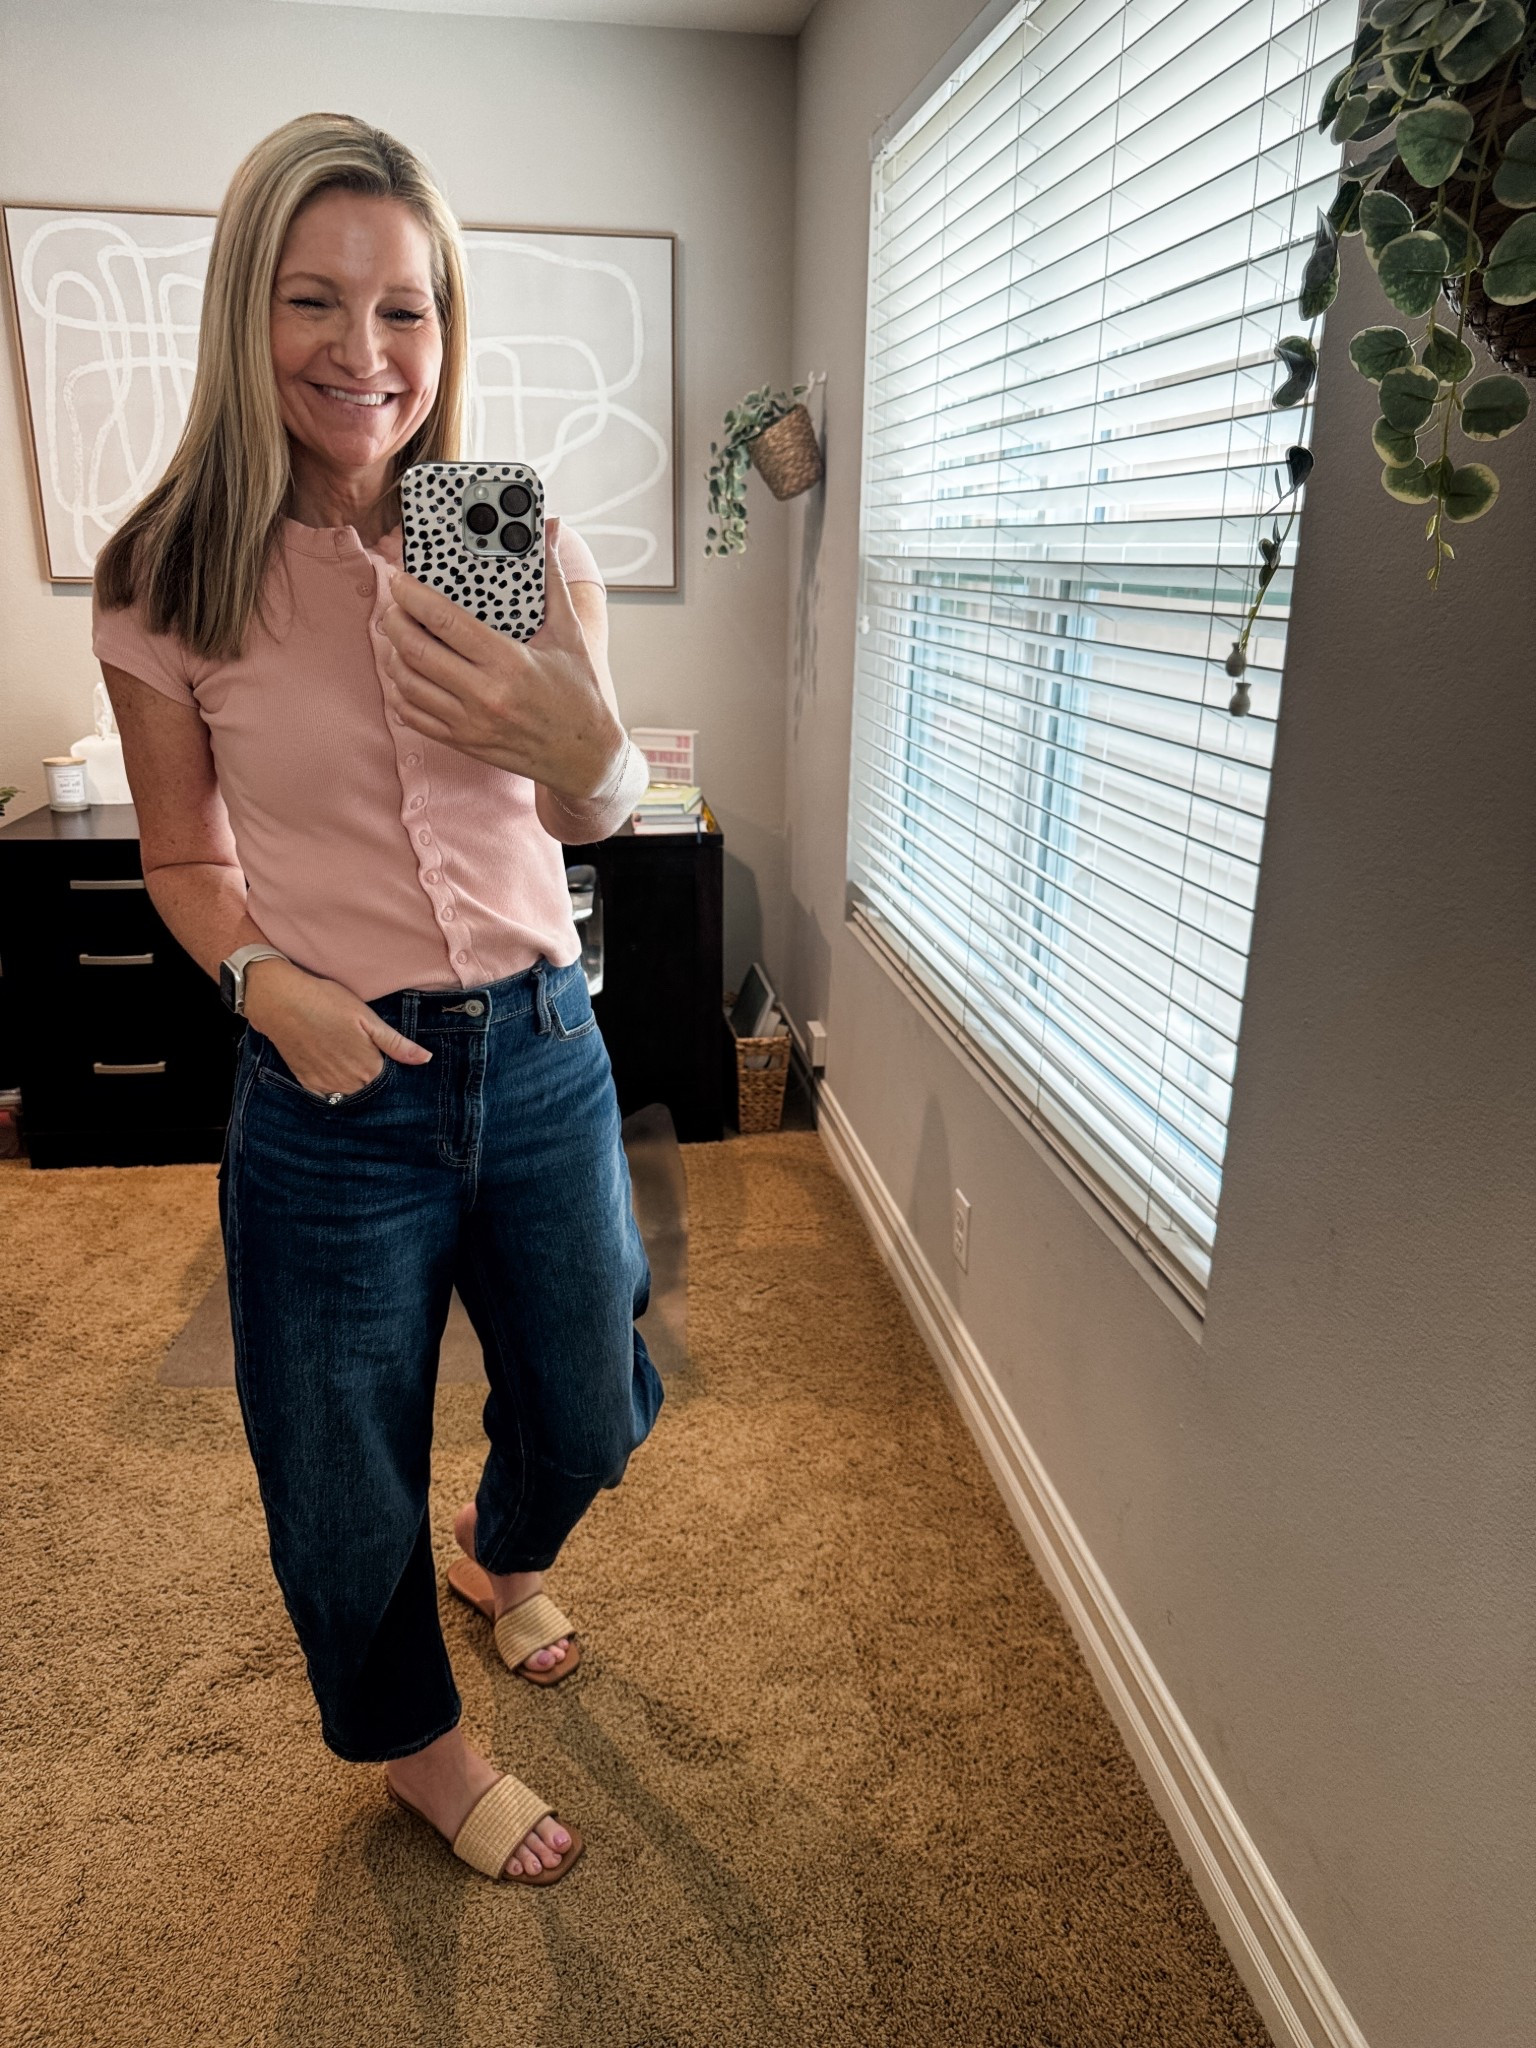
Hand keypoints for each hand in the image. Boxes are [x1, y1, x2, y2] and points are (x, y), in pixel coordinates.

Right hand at [242, 958, 430, 1095]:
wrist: (281, 1002)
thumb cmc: (327, 1003)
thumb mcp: (368, 1018)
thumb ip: (397, 1044)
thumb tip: (425, 1059)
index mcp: (370, 1068)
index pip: (391, 1081)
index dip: (392, 1070)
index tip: (387, 1058)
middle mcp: (349, 1083)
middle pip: (370, 1090)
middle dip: (373, 1080)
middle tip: (363, 1056)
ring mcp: (327, 1086)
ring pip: (350, 1095)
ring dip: (354, 1086)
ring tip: (349, 1062)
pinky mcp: (308, 1083)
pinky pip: (327, 1096)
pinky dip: (333, 1088)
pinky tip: (333, 1070)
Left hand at [379, 515, 625, 797]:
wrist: (585, 757)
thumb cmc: (579, 695)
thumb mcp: (570, 635)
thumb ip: (553, 581)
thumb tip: (550, 533)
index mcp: (509, 662)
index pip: (445, 621)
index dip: (413, 595)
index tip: (400, 579)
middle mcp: (484, 694)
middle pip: (415, 650)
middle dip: (394, 620)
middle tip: (394, 605)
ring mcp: (470, 722)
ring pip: (407, 683)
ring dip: (393, 654)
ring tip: (398, 635)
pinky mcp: (463, 742)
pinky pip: (413, 715)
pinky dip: (401, 691)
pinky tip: (406, 673)